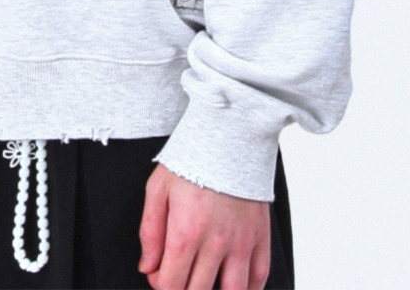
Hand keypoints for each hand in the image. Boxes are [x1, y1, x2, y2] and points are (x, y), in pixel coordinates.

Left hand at [138, 163, 271, 289]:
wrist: (230, 135)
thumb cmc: (193, 159)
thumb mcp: (158, 188)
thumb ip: (150, 232)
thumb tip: (148, 267)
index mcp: (186, 233)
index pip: (171, 286)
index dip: (160, 285)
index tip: (159, 274)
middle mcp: (216, 243)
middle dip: (184, 289)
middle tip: (180, 275)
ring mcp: (242, 243)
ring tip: (206, 281)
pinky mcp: (261, 237)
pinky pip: (259, 277)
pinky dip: (248, 288)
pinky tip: (234, 283)